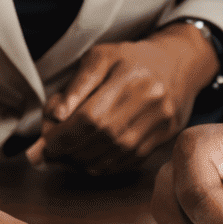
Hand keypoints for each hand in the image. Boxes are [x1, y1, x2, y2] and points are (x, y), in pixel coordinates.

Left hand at [27, 24, 218, 174]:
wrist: (178, 64)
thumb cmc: (132, 59)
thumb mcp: (101, 56)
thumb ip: (76, 85)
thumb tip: (55, 118)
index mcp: (130, 77)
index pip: (90, 117)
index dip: (63, 136)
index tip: (44, 143)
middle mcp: (150, 102)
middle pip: (101, 140)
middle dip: (69, 151)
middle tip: (50, 152)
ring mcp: (160, 124)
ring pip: (114, 156)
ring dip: (82, 163)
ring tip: (65, 156)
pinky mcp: (164, 139)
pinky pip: (127, 163)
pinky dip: (102, 166)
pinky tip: (87, 159)